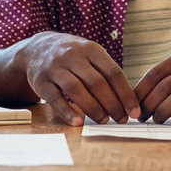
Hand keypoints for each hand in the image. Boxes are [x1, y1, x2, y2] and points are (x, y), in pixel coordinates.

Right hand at [20, 32, 139, 124]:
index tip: (134, 111)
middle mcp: (73, 56)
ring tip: (104, 121)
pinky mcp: (41, 81)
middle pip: (97, 82)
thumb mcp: (90, 54)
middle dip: (112, 104)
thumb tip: (129, 100)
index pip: (113, 72)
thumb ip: (106, 72)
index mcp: (91, 49)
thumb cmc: (73, 56)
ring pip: (76, 90)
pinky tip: (78, 122)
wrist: (37, 48)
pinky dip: (67, 111)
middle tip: (121, 119)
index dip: (126, 94)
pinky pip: (54, 98)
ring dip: (93, 108)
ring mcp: (55, 68)